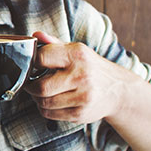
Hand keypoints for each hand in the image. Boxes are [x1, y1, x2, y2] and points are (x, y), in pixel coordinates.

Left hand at [26, 31, 142, 123]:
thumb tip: (36, 35)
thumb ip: (54, 44)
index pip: (42, 57)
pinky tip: (54, 102)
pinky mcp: (81, 113)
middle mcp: (82, 75)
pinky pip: (50, 114)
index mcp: (78, 55)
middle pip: (40, 87)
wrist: (118, 90)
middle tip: (33, 84)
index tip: (32, 66)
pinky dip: (46, 109)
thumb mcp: (77, 51)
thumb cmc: (92, 69)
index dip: (32, 63)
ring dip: (38, 99)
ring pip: (44, 103)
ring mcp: (83, 96)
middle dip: (32, 87)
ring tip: (45, 93)